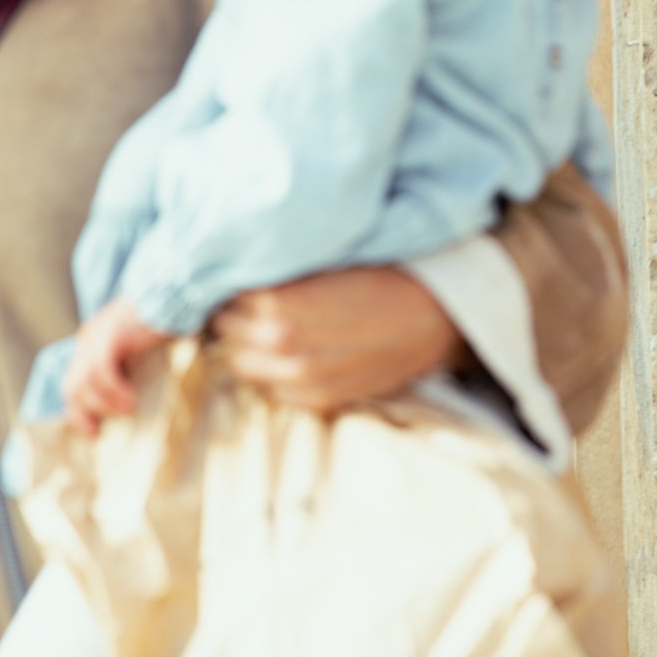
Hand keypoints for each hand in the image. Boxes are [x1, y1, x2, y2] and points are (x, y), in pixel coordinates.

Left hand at [62, 297, 170, 434]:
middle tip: (104, 427)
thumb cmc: (157, 327)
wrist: (169, 296)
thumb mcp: (132, 350)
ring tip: (128, 409)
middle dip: (86, 412)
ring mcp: (97, 336)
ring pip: (85, 382)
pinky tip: (131, 397)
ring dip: (105, 403)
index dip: (77, 412)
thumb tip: (120, 405)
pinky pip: (102, 371)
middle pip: (72, 386)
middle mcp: (88, 339)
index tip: (93, 432)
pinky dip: (114, 390)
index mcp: (90, 343)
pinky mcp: (111, 335)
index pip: (71, 384)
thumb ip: (120, 367)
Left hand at [209, 266, 463, 412]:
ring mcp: (299, 379)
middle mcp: (281, 346)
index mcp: (279, 303)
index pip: (223, 294)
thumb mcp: (324, 255)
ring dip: (244, 342)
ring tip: (259, 321)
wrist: (433, 314)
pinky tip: (286, 348)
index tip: (231, 267)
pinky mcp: (317, 400)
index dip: (226, 278)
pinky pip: (271, 388)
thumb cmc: (382, 271)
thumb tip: (241, 258)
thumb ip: (279, 265)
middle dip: (229, 310)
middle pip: (226, 330)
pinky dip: (269, 369)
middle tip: (242, 292)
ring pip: (240, 364)